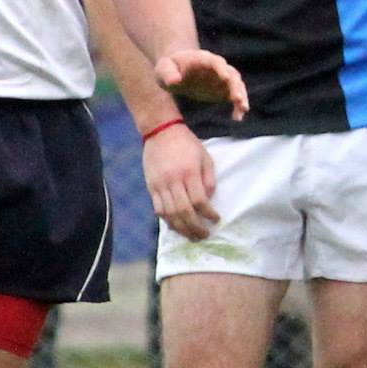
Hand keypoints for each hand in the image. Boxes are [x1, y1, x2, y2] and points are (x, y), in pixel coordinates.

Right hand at [143, 122, 219, 241]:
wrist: (160, 131)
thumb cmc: (187, 143)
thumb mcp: (204, 156)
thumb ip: (208, 178)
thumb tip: (209, 199)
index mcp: (188, 172)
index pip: (199, 200)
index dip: (208, 213)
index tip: (215, 219)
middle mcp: (173, 180)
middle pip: (184, 211)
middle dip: (195, 227)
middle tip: (204, 235)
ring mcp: (160, 185)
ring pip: (170, 214)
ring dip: (181, 228)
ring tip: (191, 236)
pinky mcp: (151, 187)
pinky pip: (158, 209)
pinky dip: (168, 221)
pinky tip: (176, 226)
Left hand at [154, 49, 246, 115]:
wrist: (177, 71)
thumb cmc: (169, 68)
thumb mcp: (163, 69)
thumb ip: (168, 74)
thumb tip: (175, 81)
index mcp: (203, 59)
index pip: (215, 62)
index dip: (221, 69)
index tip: (225, 78)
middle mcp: (217, 68)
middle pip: (231, 74)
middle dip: (235, 85)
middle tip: (238, 99)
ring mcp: (222, 79)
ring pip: (237, 85)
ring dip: (241, 96)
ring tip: (243, 109)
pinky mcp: (224, 90)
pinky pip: (235, 97)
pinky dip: (238, 106)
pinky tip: (237, 118)